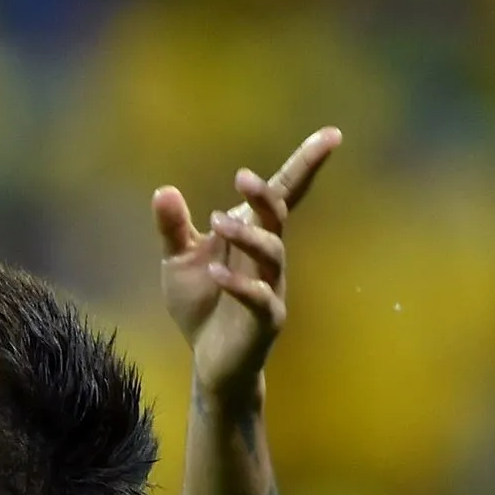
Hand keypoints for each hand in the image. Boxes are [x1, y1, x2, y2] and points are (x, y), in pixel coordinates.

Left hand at [155, 126, 341, 399]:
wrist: (209, 361)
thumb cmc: (202, 305)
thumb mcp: (178, 261)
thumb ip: (173, 228)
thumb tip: (163, 190)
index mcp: (252, 234)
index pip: (283, 194)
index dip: (306, 165)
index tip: (331, 134)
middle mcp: (267, 256)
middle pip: (277, 216)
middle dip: (265, 195)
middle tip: (242, 178)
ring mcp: (270, 286)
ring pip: (272, 253)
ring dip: (247, 235)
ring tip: (216, 223)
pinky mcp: (265, 320)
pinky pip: (260, 298)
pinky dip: (240, 285)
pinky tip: (217, 273)